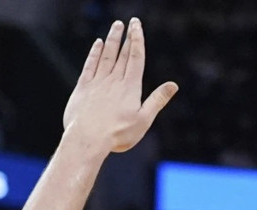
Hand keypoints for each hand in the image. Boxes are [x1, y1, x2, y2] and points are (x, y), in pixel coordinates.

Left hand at [63, 18, 177, 154]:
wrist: (87, 139)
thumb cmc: (117, 134)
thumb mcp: (143, 120)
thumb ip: (157, 101)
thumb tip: (173, 85)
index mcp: (130, 87)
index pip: (135, 57)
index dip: (137, 39)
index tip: (137, 26)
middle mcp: (114, 80)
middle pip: (122, 54)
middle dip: (127, 37)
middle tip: (129, 22)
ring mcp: (97, 82)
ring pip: (106, 55)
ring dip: (112, 39)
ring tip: (116, 26)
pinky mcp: (83, 88)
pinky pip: (90, 65)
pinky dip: (95, 53)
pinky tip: (98, 44)